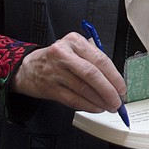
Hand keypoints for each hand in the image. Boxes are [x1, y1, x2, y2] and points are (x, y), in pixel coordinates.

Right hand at [10, 31, 125, 112]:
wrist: (26, 68)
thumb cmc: (56, 59)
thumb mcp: (73, 49)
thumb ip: (92, 59)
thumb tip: (115, 80)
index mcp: (74, 41)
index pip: (100, 59)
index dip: (114, 76)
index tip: (122, 87)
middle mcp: (64, 54)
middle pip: (92, 74)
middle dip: (108, 90)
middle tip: (117, 101)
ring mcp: (55, 71)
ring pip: (83, 89)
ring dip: (100, 100)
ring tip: (109, 106)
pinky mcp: (50, 88)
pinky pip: (73, 99)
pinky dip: (87, 105)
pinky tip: (96, 108)